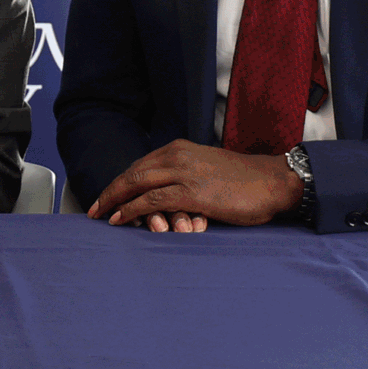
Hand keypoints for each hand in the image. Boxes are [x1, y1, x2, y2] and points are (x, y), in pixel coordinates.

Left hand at [85, 139, 300, 229]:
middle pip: (132, 173)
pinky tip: (121, 219)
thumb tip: (165, 194)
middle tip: (94, 208)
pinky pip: (151, 200)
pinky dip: (132, 210)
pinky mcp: (191, 192)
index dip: (120, 181)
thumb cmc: (245, 181)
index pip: (140, 165)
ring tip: (101, 215)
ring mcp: (183, 173)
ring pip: (136, 184)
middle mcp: (177, 156)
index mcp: (180, 149)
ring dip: (114, 200)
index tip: (108, 195)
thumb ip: (184, 176)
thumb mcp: (207, 169)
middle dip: (110, 191)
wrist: (273, 181)